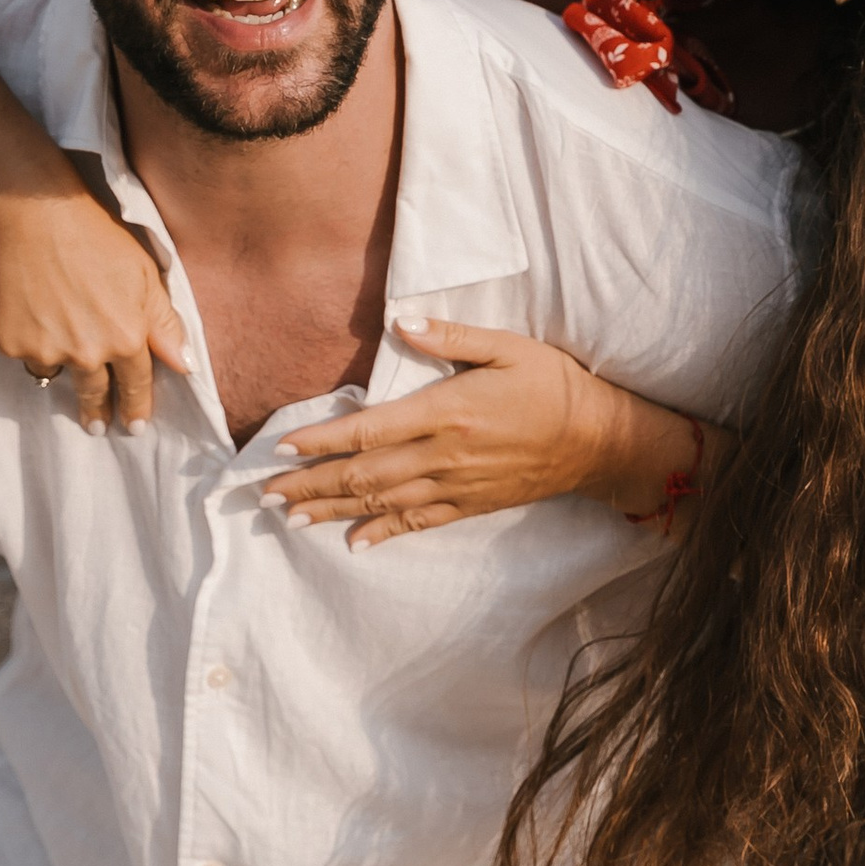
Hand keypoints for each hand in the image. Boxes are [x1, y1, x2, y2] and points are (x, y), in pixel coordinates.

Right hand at [0, 170, 186, 430]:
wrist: (31, 212)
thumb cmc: (95, 235)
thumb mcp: (144, 274)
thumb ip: (164, 324)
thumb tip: (184, 365)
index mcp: (126, 338)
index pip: (136, 385)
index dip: (136, 407)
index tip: (134, 426)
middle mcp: (87, 353)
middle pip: (94, 393)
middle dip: (97, 413)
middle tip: (96, 427)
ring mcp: (45, 351)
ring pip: (54, 371)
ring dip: (58, 362)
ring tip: (53, 336)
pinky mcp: (8, 343)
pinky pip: (22, 353)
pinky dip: (26, 338)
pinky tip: (26, 309)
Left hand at [270, 317, 657, 547]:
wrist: (598, 440)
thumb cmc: (553, 384)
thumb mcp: (508, 346)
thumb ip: (450, 337)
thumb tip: (399, 323)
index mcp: (446, 412)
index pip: (368, 431)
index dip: (322, 442)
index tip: (283, 448)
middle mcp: (444, 456)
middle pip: (364, 475)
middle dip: (311, 484)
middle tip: (265, 493)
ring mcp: (456, 486)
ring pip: (383, 504)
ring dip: (334, 511)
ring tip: (291, 517)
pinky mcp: (471, 505)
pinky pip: (419, 523)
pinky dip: (383, 533)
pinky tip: (354, 542)